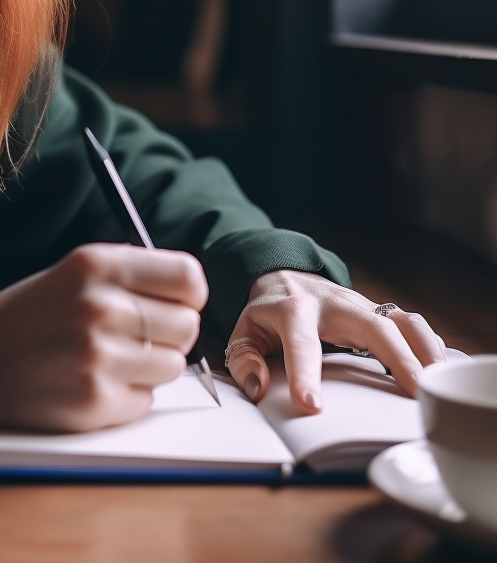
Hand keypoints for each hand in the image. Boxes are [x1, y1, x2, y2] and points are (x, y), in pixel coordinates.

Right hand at [0, 243, 207, 431]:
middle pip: (187, 325)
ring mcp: (99, 355)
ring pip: (173, 366)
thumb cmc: (28, 316)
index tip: (175, 303)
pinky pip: (147, 400)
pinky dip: (128, 395)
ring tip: (109, 358)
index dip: (189, 294)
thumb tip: (189, 287)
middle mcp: (101, 305)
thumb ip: (128, 273)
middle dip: (170, 334)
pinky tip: (94, 381)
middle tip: (138, 336)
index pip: (188, 276)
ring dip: (150, 367)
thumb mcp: (73, 271)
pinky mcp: (96, 400)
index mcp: (96, 264)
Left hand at [225, 269, 446, 413]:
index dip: (305, 374)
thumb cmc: (268, 312)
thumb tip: (258, 387)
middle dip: (396, 356)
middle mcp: (333, 304)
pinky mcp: (377, 311)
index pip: (301, 342)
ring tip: (436, 385)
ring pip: (399, 320)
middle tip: (413, 393)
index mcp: (293, 310)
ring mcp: (360, 305)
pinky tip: (438, 369)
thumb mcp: (245, 331)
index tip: (311, 406)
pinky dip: (428, 344)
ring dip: (423, 350)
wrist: (284, 276)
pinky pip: (409, 323)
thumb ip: (244, 359)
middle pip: (371, 324)